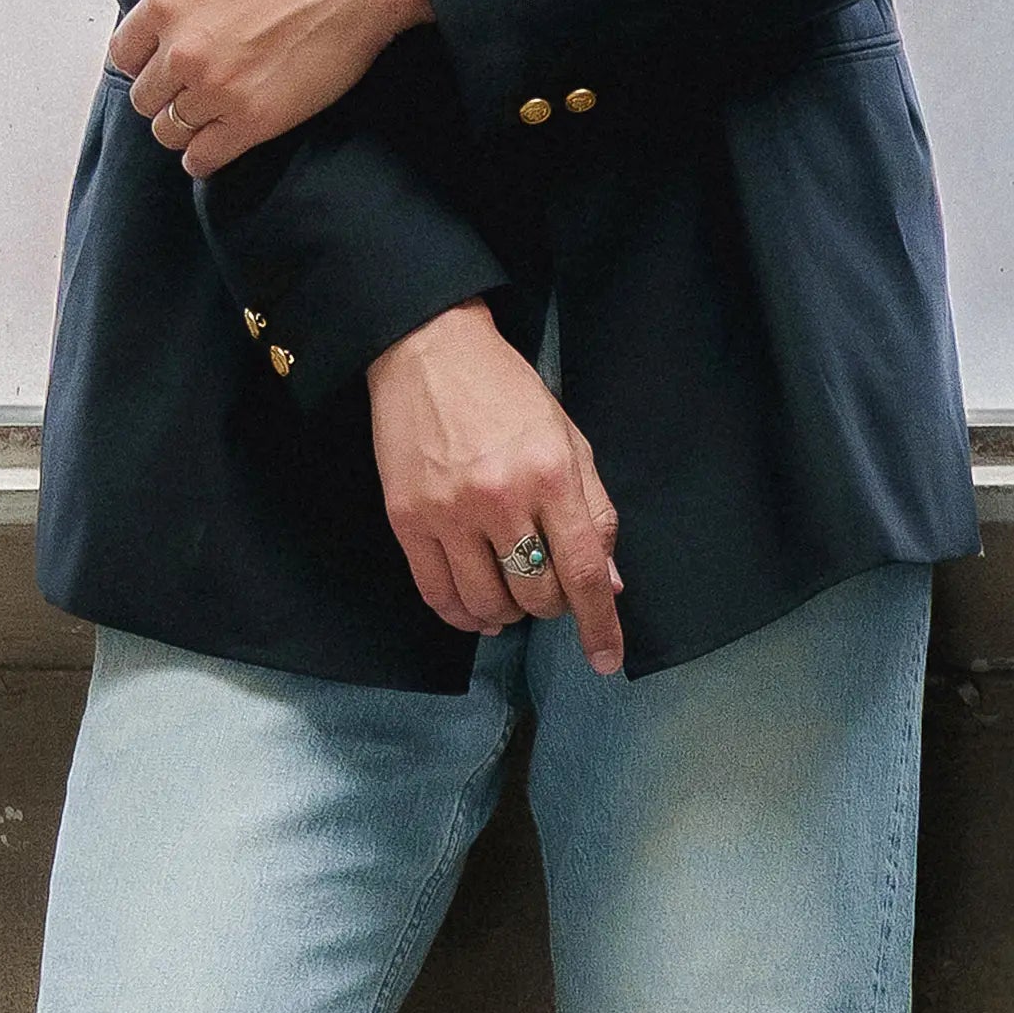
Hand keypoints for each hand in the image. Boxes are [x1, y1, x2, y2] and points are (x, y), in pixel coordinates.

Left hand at [88, 0, 429, 175]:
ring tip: (209, 110)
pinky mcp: (254, 121)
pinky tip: (217, 141)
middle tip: (196, 81)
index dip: (145, 55)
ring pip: (170, 130)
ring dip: (185, 124)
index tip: (169, 53)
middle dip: (165, 91)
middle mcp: (183, 51)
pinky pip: (203, 158)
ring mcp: (217, 90)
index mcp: (167, 1)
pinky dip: (204, 156)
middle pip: (144, 97)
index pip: (123, 53)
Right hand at [365, 305, 625, 671]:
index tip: (606, 659)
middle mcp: (501, 498)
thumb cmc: (508, 394)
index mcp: (552, 475)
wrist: (429, 353)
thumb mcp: (570, 441)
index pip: (583, 571)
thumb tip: (607, 583)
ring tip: (513, 595)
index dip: (599, 624)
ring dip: (508, 613)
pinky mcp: (406, 519)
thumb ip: (594, 512)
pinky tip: (478, 612)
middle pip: (536, 594)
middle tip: (550, 588)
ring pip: (487, 603)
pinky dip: (463, 615)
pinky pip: (437, 594)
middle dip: (552, 606)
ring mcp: (449, 512)